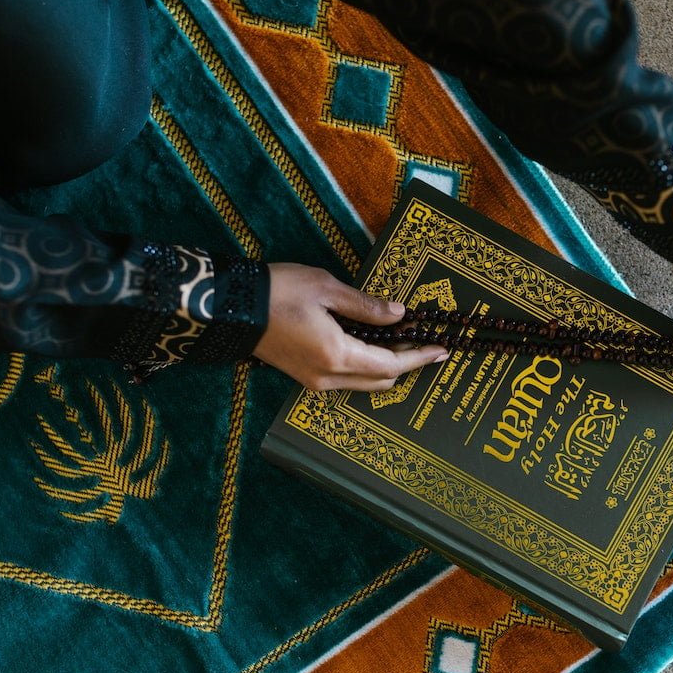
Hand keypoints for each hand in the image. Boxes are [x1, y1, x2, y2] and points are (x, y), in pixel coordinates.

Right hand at [252, 263, 447, 390]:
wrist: (230, 308)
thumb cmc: (278, 292)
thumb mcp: (327, 288)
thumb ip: (366, 306)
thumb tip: (398, 315)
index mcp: (337, 356)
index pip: (391, 364)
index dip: (420, 357)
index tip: (442, 350)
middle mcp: (328, 377)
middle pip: (381, 380)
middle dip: (407, 363)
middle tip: (425, 342)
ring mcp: (315, 381)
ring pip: (364, 383)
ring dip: (386, 365)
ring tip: (402, 341)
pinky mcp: (304, 376)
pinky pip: (346, 379)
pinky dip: (366, 366)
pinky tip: (372, 344)